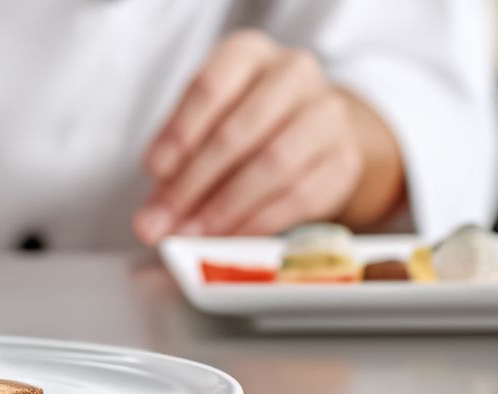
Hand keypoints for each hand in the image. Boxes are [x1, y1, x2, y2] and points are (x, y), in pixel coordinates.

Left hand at [135, 30, 404, 243]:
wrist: (307, 132)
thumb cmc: (239, 121)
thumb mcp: (200, 123)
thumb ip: (174, 160)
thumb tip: (153, 216)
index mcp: (248, 53)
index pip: (210, 87)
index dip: (179, 132)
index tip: (155, 172)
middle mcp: (294, 74)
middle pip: (239, 130)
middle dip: (194, 182)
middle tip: (163, 218)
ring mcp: (327, 115)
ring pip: (273, 163)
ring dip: (225, 206)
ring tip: (191, 231)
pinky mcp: (344, 159)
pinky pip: (300, 195)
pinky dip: (258, 221)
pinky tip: (229, 235)